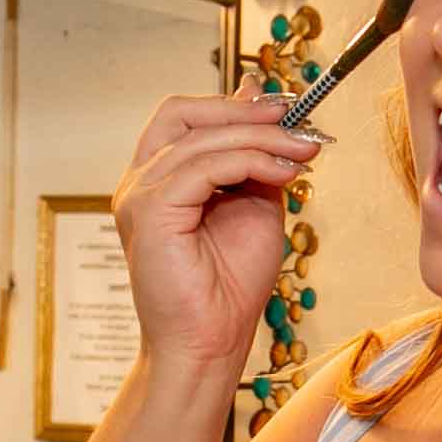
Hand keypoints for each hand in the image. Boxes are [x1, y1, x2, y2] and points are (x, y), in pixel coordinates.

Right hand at [113, 84, 322, 371]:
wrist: (212, 341)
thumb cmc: (229, 286)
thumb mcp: (254, 203)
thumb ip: (255, 156)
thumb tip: (264, 99)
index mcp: (158, 179)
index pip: (184, 116)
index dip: (232, 104)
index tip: (285, 107)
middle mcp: (140, 182)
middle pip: (183, 114)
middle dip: (244, 112)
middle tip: (293, 119)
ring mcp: (139, 196)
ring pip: (201, 140)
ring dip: (260, 138)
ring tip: (301, 151)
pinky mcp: (151, 212)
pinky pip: (204, 168)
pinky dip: (250, 161)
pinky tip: (283, 173)